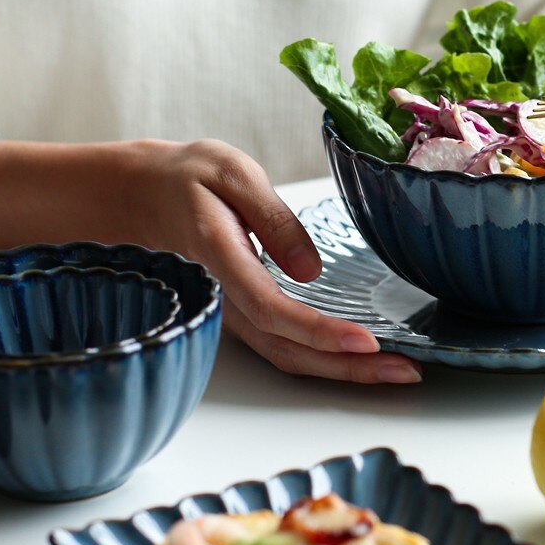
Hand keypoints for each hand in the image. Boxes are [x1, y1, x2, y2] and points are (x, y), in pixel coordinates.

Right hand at [129, 139, 421, 383]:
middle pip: (287, 348)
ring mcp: (229, 313)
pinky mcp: (241, 315)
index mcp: (219, 257)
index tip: (367, 342)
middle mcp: (222, 298)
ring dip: (342, 370)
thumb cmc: (187, 178)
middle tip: (407, 372)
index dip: (319, 331)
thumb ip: (271, 217)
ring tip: (397, 372)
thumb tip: (310, 270)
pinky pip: (282, 346)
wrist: (138, 197)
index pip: (271, 309)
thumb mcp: (230, 172)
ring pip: (286, 355)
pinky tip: (359, 359)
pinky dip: (323, 358)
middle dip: (348, 368)